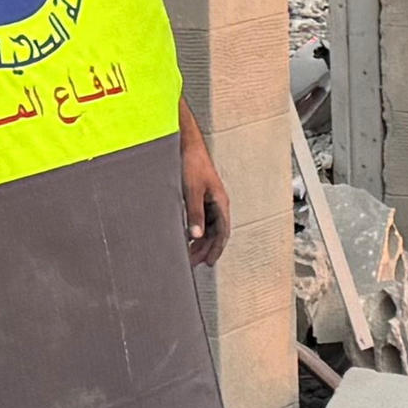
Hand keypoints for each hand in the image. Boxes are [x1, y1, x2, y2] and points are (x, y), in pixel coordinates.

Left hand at [181, 128, 231, 267]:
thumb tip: (196, 236)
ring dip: (200, 241)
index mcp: (220, 202)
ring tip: (189, 255)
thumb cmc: (191, 164)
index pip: (222, 232)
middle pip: (216, 232)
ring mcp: (209, 200)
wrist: (185, 143)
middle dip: (206, 249)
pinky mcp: (199, 196)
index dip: (216, 249)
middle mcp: (217, 202)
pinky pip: (201, 219)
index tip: (208, 263)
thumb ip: (194, 214)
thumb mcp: (191, 191)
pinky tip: (186, 237)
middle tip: (194, 264)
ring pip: (208, 227)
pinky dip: (195, 230)